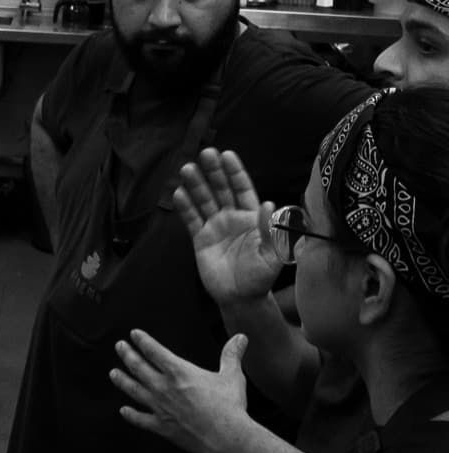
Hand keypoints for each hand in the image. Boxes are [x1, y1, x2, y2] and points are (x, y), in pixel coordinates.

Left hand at [111, 329, 249, 452]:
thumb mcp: (232, 376)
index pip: (155, 352)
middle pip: (139, 368)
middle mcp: (165, 388)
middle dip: (128, 355)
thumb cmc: (229, 405)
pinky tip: (123, 411)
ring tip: (113, 373)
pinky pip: (141, 420)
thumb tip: (241, 337)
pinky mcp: (161, 427)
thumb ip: (231, 355)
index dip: (143, 342)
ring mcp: (160, 408)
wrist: (225, 436)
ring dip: (122, 381)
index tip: (133, 334)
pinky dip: (131, 415)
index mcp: (180, 372)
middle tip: (119, 346)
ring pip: (135, 391)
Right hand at [174, 148, 280, 307]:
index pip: (242, 188)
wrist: (241, 298)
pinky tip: (178, 194)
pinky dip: (185, 207)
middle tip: (205, 154)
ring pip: (204, 200)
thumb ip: (271, 230)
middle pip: (221, 189)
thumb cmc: (261, 276)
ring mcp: (215, 227)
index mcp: (251, 216)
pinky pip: (192, 220)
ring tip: (187, 169)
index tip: (227, 155)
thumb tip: (268, 205)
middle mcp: (232, 217)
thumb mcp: (273, 254)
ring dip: (196, 185)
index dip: (235, 172)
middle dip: (214, 172)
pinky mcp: (201, 239)